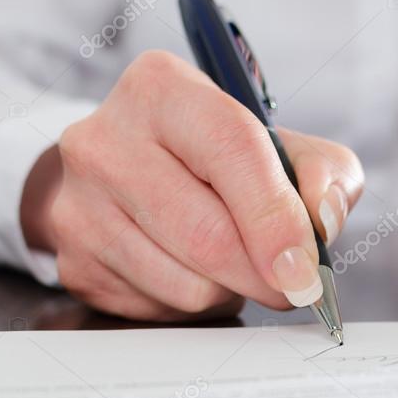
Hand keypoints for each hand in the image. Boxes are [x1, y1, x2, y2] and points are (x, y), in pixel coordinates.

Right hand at [20, 51, 362, 320]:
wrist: (124, 175)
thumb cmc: (216, 160)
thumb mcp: (281, 146)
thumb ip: (323, 174)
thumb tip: (323, 220)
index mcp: (163, 89)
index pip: (231, 150)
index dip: (277, 217)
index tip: (306, 269)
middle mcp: (105, 139)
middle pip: (207, 234)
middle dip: (265, 274)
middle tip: (293, 286)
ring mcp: (79, 204)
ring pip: (186, 283)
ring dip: (230, 290)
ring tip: (231, 262)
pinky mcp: (74, 260)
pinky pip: (158, 308)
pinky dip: (191, 303)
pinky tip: (189, 270)